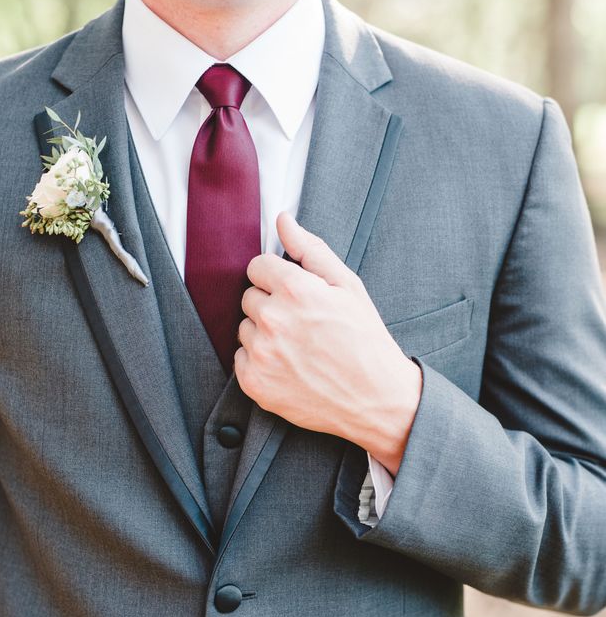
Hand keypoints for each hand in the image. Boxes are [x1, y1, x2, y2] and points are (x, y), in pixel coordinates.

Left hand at [234, 212, 421, 476]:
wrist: (376, 397)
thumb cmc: (365, 339)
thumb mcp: (347, 286)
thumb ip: (310, 249)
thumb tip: (282, 219)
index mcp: (294, 289)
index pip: (257, 266)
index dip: (277, 278)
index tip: (295, 294)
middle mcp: (273, 319)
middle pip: (249, 297)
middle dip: (271, 304)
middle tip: (302, 324)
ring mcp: (261, 353)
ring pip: (245, 328)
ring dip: (264, 334)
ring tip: (298, 347)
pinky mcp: (255, 383)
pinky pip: (241, 358)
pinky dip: (259, 362)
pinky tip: (288, 366)